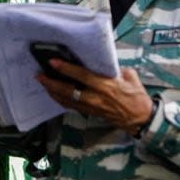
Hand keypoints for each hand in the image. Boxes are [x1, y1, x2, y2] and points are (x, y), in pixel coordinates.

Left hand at [36, 59, 153, 135]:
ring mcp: (92, 107)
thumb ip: (115, 68)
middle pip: (68, 91)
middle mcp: (96, 97)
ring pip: (67, 100)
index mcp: (106, 86)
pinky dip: (61, 100)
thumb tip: (103, 61)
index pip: (82, 76)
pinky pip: (72, 106)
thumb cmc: (136, 96)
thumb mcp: (130, 77)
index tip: (53, 62)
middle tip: (39, 75)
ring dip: (53, 92)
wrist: (140, 119)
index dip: (66, 69)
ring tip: (42, 83)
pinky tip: (54, 94)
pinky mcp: (91, 113)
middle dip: (52, 83)